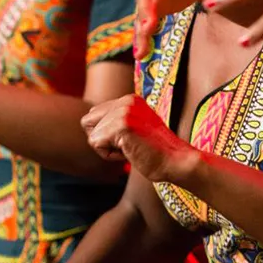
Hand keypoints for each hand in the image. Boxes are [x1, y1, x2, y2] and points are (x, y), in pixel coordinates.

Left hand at [81, 95, 198, 183]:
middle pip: (87, 122)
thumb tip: (86, 122)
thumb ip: (114, 121)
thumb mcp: (133, 129)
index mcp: (128, 99)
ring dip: (108, 149)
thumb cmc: (155, 152)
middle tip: (127, 145)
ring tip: (132, 149)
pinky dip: (110, 155)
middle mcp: (125, 101)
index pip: (94, 114)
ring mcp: (123, 111)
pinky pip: (97, 144)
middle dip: (101, 139)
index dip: (106, 134)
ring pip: (92, 135)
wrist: (176, 162)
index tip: (129, 140)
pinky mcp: (122, 125)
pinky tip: (130, 153)